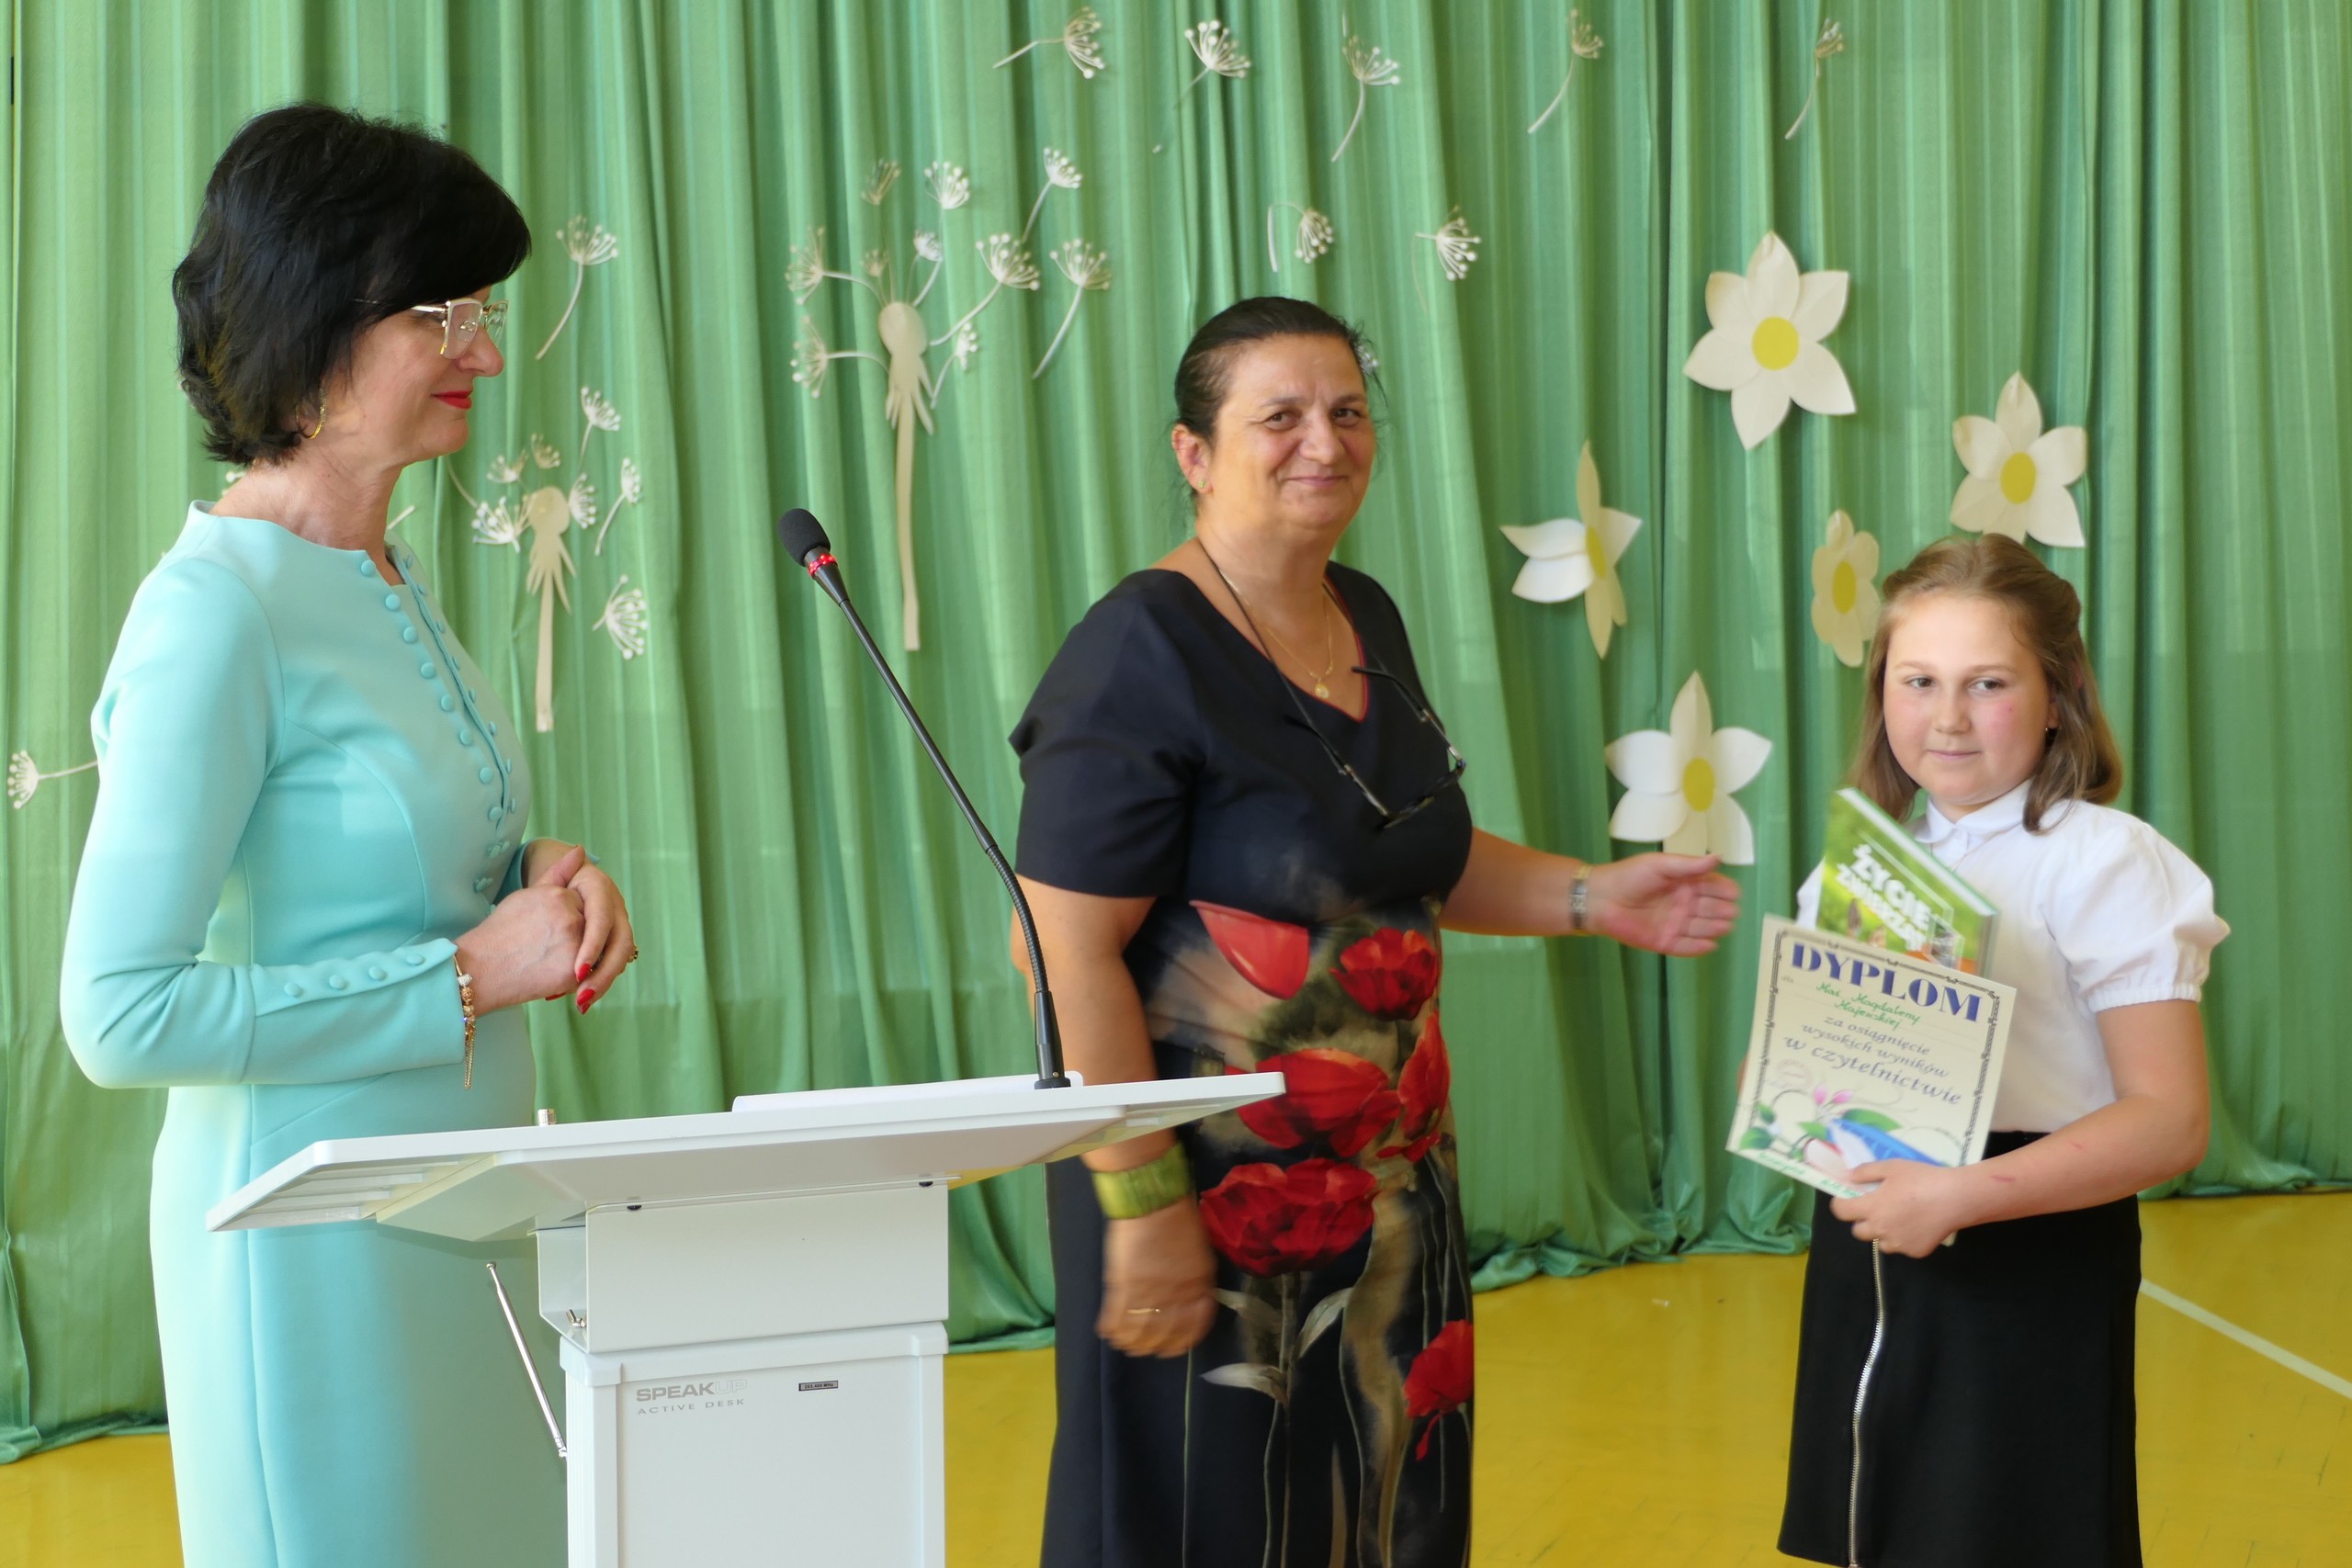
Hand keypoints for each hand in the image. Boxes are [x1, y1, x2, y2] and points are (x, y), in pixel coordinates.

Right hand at [455, 846, 586, 1012]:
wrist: (480, 969)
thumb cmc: (502, 931)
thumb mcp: (527, 895)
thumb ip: (558, 873)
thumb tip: (580, 850)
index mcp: (559, 895)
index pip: (581, 904)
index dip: (562, 919)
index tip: (541, 927)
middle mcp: (570, 917)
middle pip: (588, 926)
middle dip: (570, 936)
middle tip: (540, 944)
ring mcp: (574, 945)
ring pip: (590, 949)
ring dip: (574, 955)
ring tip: (542, 957)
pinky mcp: (572, 972)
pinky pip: (586, 971)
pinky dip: (571, 973)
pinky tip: (546, 971)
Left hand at [564, 858, 636, 1014]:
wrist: (565, 895)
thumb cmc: (552, 888)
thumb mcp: (551, 882)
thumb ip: (562, 870)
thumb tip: (577, 852)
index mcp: (604, 893)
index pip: (603, 923)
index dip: (592, 947)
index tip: (576, 972)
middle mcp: (617, 911)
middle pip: (620, 947)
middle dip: (602, 975)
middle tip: (581, 997)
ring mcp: (618, 929)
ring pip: (618, 960)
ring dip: (602, 983)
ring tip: (581, 1003)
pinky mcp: (611, 946)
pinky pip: (608, 966)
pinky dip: (596, 983)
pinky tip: (579, 998)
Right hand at [1098, 1198, 1218, 1357]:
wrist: (1153, 1201)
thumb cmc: (1179, 1219)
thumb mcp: (1200, 1252)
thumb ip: (1196, 1280)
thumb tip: (1190, 1298)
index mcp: (1199, 1286)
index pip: (1195, 1326)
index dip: (1184, 1340)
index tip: (1176, 1346)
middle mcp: (1176, 1295)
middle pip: (1166, 1333)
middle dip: (1156, 1345)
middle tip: (1148, 1349)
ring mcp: (1149, 1293)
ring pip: (1140, 1331)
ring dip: (1132, 1341)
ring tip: (1126, 1344)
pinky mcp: (1123, 1285)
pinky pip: (1116, 1316)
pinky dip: (1112, 1327)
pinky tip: (1108, 1332)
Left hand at [1589, 853, 1741, 955]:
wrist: (1601, 898)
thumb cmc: (1630, 876)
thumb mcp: (1661, 865)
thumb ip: (1689, 865)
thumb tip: (1719, 857)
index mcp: (1685, 884)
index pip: (1712, 887)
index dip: (1724, 890)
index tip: (1734, 893)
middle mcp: (1684, 905)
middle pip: (1710, 909)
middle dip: (1722, 910)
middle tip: (1731, 911)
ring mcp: (1675, 925)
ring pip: (1701, 928)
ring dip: (1714, 928)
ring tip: (1725, 926)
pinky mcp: (1665, 942)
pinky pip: (1685, 947)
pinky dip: (1698, 947)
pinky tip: (1711, 945)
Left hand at [1829, 1160, 1975, 1256]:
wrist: (1956, 1198)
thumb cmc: (1922, 1179)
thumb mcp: (1891, 1167)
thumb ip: (1865, 1172)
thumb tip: (1848, 1177)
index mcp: (1872, 1208)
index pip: (1841, 1212)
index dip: (1841, 1204)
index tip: (1847, 1198)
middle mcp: (1881, 1230)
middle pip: (1858, 1231)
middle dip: (1862, 1220)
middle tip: (1876, 1208)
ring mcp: (1899, 1244)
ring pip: (1881, 1242)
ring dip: (1883, 1232)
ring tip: (1900, 1217)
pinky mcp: (1916, 1252)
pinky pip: (1902, 1246)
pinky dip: (1905, 1238)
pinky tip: (1918, 1225)